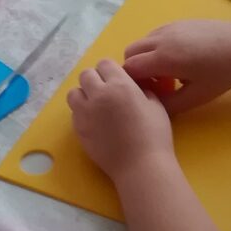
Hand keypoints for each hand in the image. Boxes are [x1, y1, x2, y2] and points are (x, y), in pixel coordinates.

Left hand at [67, 58, 176, 177]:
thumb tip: (133, 86)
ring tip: (96, 106)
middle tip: (106, 92)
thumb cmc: (154, 135)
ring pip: (74, 93)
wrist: (141, 166)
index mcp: (120, 85)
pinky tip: (95, 123)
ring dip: (84, 95)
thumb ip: (142, 90)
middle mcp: (98, 95)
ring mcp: (85, 113)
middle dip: (95, 80)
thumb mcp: (156, 105)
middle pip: (86, 75)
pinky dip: (82, 113)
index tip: (117, 79)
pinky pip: (74, 113)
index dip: (110, 70)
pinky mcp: (78, 130)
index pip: (104, 63)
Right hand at [122, 18, 230, 114]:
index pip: (129, 68)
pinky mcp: (178, 22)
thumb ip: (169, 105)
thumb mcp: (196, 97)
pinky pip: (156, 36)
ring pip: (143, 43)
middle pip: (130, 52)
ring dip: (147, 59)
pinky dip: (157, 49)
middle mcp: (161, 38)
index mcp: (163, 57)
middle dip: (136, 70)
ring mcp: (169, 27)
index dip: (133, 83)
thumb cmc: (224, 73)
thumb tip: (151, 107)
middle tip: (158, 85)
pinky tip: (181, 61)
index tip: (148, 94)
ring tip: (171, 74)